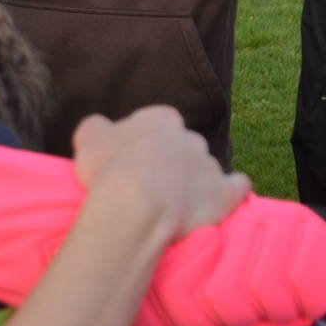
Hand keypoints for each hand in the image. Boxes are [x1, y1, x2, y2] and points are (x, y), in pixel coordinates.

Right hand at [72, 106, 250, 241]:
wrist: (136, 205)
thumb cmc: (109, 168)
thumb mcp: (88, 136)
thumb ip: (98, 126)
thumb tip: (103, 128)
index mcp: (162, 119)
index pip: (159, 124)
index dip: (146, 142)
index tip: (135, 160)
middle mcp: (191, 136)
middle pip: (184, 145)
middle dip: (173, 160)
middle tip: (153, 183)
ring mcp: (210, 164)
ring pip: (206, 168)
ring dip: (195, 180)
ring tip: (176, 203)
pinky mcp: (225, 193)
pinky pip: (238, 186)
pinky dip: (233, 190)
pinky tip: (224, 197)